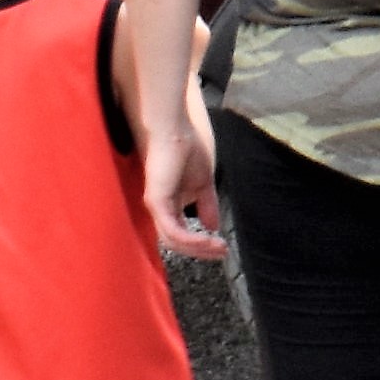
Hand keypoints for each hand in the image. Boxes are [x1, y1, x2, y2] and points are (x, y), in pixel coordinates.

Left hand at [139, 94, 232, 263]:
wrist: (175, 128)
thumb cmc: (186, 148)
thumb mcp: (204, 182)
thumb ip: (207, 205)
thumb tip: (213, 226)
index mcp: (169, 205)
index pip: (182, 234)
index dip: (201, 244)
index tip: (223, 247)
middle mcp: (159, 209)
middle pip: (177, 242)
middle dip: (201, 251)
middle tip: (222, 252)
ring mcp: (156, 207)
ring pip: (174, 240)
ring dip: (198, 248)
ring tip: (220, 247)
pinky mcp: (155, 202)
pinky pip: (172, 231)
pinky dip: (192, 239)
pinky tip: (210, 238)